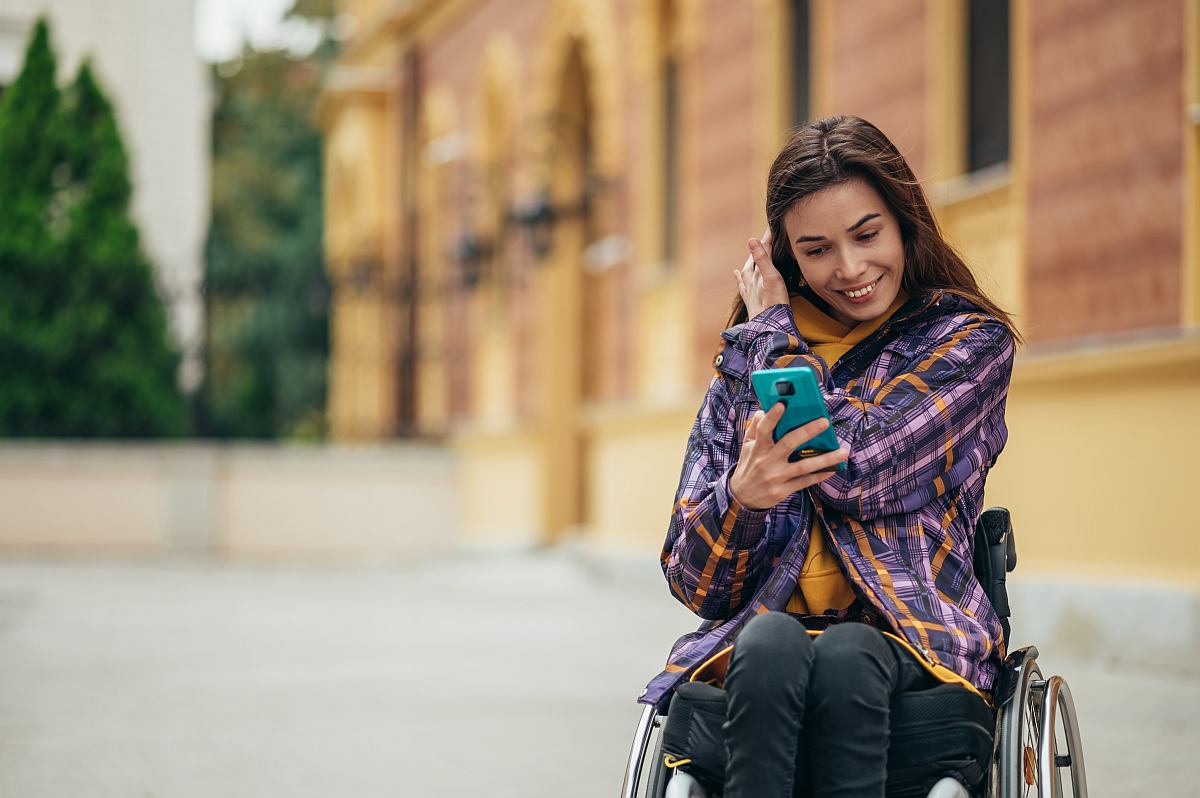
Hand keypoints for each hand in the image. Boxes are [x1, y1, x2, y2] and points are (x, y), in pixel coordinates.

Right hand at [728, 402, 848, 510]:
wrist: (743, 496)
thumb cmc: (748, 466)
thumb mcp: (747, 447)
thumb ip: (755, 428)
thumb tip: (763, 411)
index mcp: (758, 448)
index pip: (764, 430)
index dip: (772, 417)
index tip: (782, 404)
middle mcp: (767, 461)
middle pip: (789, 444)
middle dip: (807, 432)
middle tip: (824, 422)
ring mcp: (777, 477)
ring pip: (803, 466)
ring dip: (825, 459)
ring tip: (843, 452)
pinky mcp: (784, 490)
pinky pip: (805, 482)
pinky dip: (820, 475)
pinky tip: (833, 469)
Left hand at [734, 228, 788, 319]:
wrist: (768, 329)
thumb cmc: (773, 304)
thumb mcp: (771, 278)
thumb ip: (762, 259)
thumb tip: (751, 239)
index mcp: (759, 273)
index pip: (764, 250)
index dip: (768, 238)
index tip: (771, 224)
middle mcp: (752, 281)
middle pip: (754, 260)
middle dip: (759, 249)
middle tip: (763, 238)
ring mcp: (750, 292)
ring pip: (747, 273)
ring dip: (749, 263)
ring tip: (749, 254)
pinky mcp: (751, 302)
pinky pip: (744, 287)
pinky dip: (742, 279)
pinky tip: (739, 277)